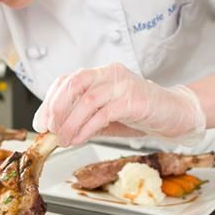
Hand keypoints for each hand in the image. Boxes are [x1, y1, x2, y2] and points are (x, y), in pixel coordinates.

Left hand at [32, 62, 205, 146]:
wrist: (175, 115)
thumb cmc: (140, 114)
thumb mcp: (105, 116)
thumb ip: (83, 119)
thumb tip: (55, 133)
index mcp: (100, 74)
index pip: (66, 81)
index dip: (49, 101)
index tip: (40, 122)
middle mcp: (110, 73)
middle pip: (73, 84)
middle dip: (56, 109)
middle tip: (49, 130)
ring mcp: (122, 84)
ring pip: (86, 100)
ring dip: (70, 123)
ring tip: (64, 140)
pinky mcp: (133, 99)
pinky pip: (103, 113)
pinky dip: (87, 128)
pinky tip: (79, 139)